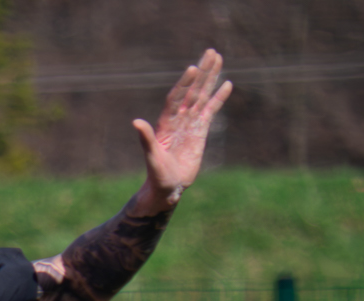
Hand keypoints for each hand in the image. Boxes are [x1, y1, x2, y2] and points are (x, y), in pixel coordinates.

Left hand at [135, 49, 231, 202]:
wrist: (167, 186)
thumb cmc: (157, 174)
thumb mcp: (152, 157)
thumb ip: (146, 139)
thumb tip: (136, 122)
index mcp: (166, 122)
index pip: (177, 97)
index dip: (185, 83)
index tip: (193, 68)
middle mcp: (179, 117)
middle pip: (192, 89)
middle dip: (202, 71)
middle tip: (211, 51)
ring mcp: (190, 122)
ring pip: (202, 95)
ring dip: (210, 77)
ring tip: (218, 57)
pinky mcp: (200, 130)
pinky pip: (210, 110)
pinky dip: (218, 98)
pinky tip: (227, 84)